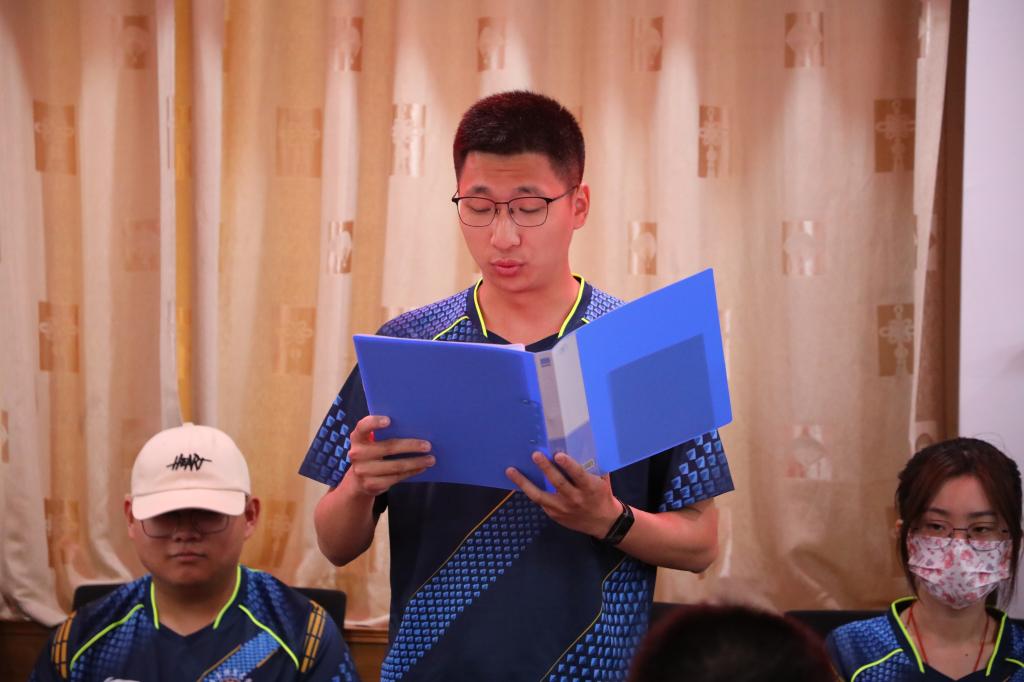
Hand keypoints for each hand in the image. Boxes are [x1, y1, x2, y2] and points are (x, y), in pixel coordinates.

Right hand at [343, 415, 434, 497]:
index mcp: (358, 437)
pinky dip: (411, 472)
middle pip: (388, 448)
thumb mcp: (372, 442)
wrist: (359, 480)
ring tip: (431, 459)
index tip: (389, 420)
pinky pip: (396, 478)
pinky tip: (421, 468)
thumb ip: (385, 434)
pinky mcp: (371, 484)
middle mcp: (357, 453)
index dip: (374, 423)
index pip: (363, 427)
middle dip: (411, 446)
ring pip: (395, 466)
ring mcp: (363, 471)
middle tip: (428, 445)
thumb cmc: (372, 453)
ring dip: (416, 462)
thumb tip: (415, 427)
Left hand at [506, 452, 621, 537]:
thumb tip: (579, 445)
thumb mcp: (602, 481)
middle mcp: (575, 499)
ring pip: (540, 495)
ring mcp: (562, 508)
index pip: (578, 475)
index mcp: (590, 488)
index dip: (569, 465)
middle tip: (535, 455)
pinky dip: (528, 490)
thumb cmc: (602, 496)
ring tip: (511, 471)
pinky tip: (518, 480)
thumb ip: (591, 467)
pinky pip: (539, 500)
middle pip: (558, 483)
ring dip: (524, 482)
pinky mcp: (554, 514)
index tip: (558, 455)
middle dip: (546, 468)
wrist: (603, 523)